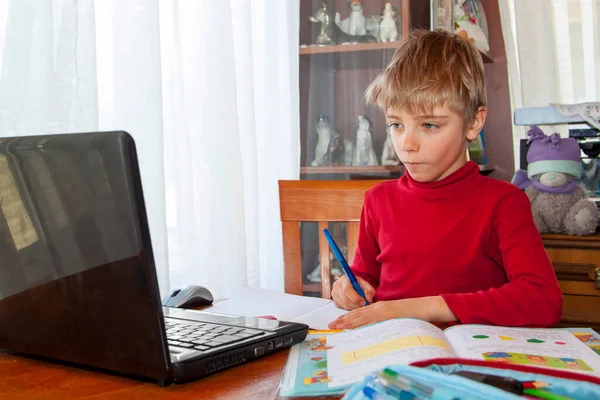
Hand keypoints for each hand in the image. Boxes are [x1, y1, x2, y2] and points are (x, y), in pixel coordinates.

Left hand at [328, 296, 456, 328]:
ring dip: (347, 321)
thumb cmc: (413, 314)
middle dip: (342, 320)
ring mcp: (383, 310)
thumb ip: (385, 321)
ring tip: (336, 326)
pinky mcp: (387, 313)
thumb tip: (376, 330)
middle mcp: (379, 307)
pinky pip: (371, 319)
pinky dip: (360, 322)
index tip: (338, 322)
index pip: (360, 313)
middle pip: (357, 313)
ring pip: (361, 316)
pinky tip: (352, 326)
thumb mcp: (396, 318)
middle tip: (330, 325)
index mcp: (380, 308)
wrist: (426, 307)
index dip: (348, 317)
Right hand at [331, 275, 374, 310]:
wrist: (353, 286)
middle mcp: (337, 286)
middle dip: (356, 304)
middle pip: (345, 299)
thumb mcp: (366, 285)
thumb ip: (369, 290)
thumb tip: (369, 299)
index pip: (347, 290)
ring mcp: (334, 294)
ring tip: (360, 305)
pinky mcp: (335, 301)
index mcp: (344, 279)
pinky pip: (342, 307)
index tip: (364, 302)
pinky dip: (350, 308)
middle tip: (364, 306)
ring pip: (344, 305)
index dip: (355, 298)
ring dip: (353, 307)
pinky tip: (354, 305)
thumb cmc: (359, 285)